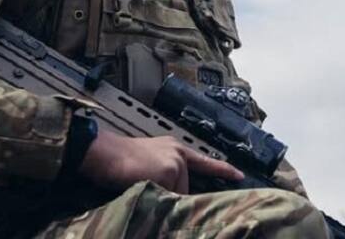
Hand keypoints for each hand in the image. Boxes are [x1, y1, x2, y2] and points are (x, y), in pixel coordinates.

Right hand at [77, 130, 243, 193]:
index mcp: (174, 148)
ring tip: (141, 181)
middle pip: (186, 186)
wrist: (105, 153)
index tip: (239, 175)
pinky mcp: (169, 171)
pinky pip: (169, 197)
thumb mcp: (149, 161)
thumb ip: (167, 171)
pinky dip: (157, 197)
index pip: (203, 161)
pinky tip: (143, 183)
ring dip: (164, 196)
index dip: (222, 169)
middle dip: (172, 192)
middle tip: (147, 182)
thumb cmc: (120, 160)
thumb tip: (176, 191)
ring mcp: (176, 162)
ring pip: (178, 194)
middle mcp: (178, 153)